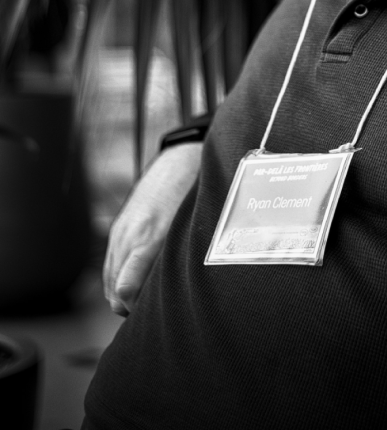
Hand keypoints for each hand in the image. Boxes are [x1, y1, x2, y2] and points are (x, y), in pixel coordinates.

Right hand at [103, 141, 202, 315]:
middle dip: (131, 306)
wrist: (180, 158)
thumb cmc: (194, 193)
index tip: (154, 312)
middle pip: (114, 291)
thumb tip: (182, 293)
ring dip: (123, 294)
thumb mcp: (193, 227)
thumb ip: (182, 259)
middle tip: (155, 309)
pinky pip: (110, 264)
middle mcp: (130, 236)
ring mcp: (120, 231)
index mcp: (150, 238)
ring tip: (148, 298)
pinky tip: (137, 282)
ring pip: (109, 280)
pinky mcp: (118, 227)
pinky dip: (118, 278)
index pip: (125, 288)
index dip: (136, 309)